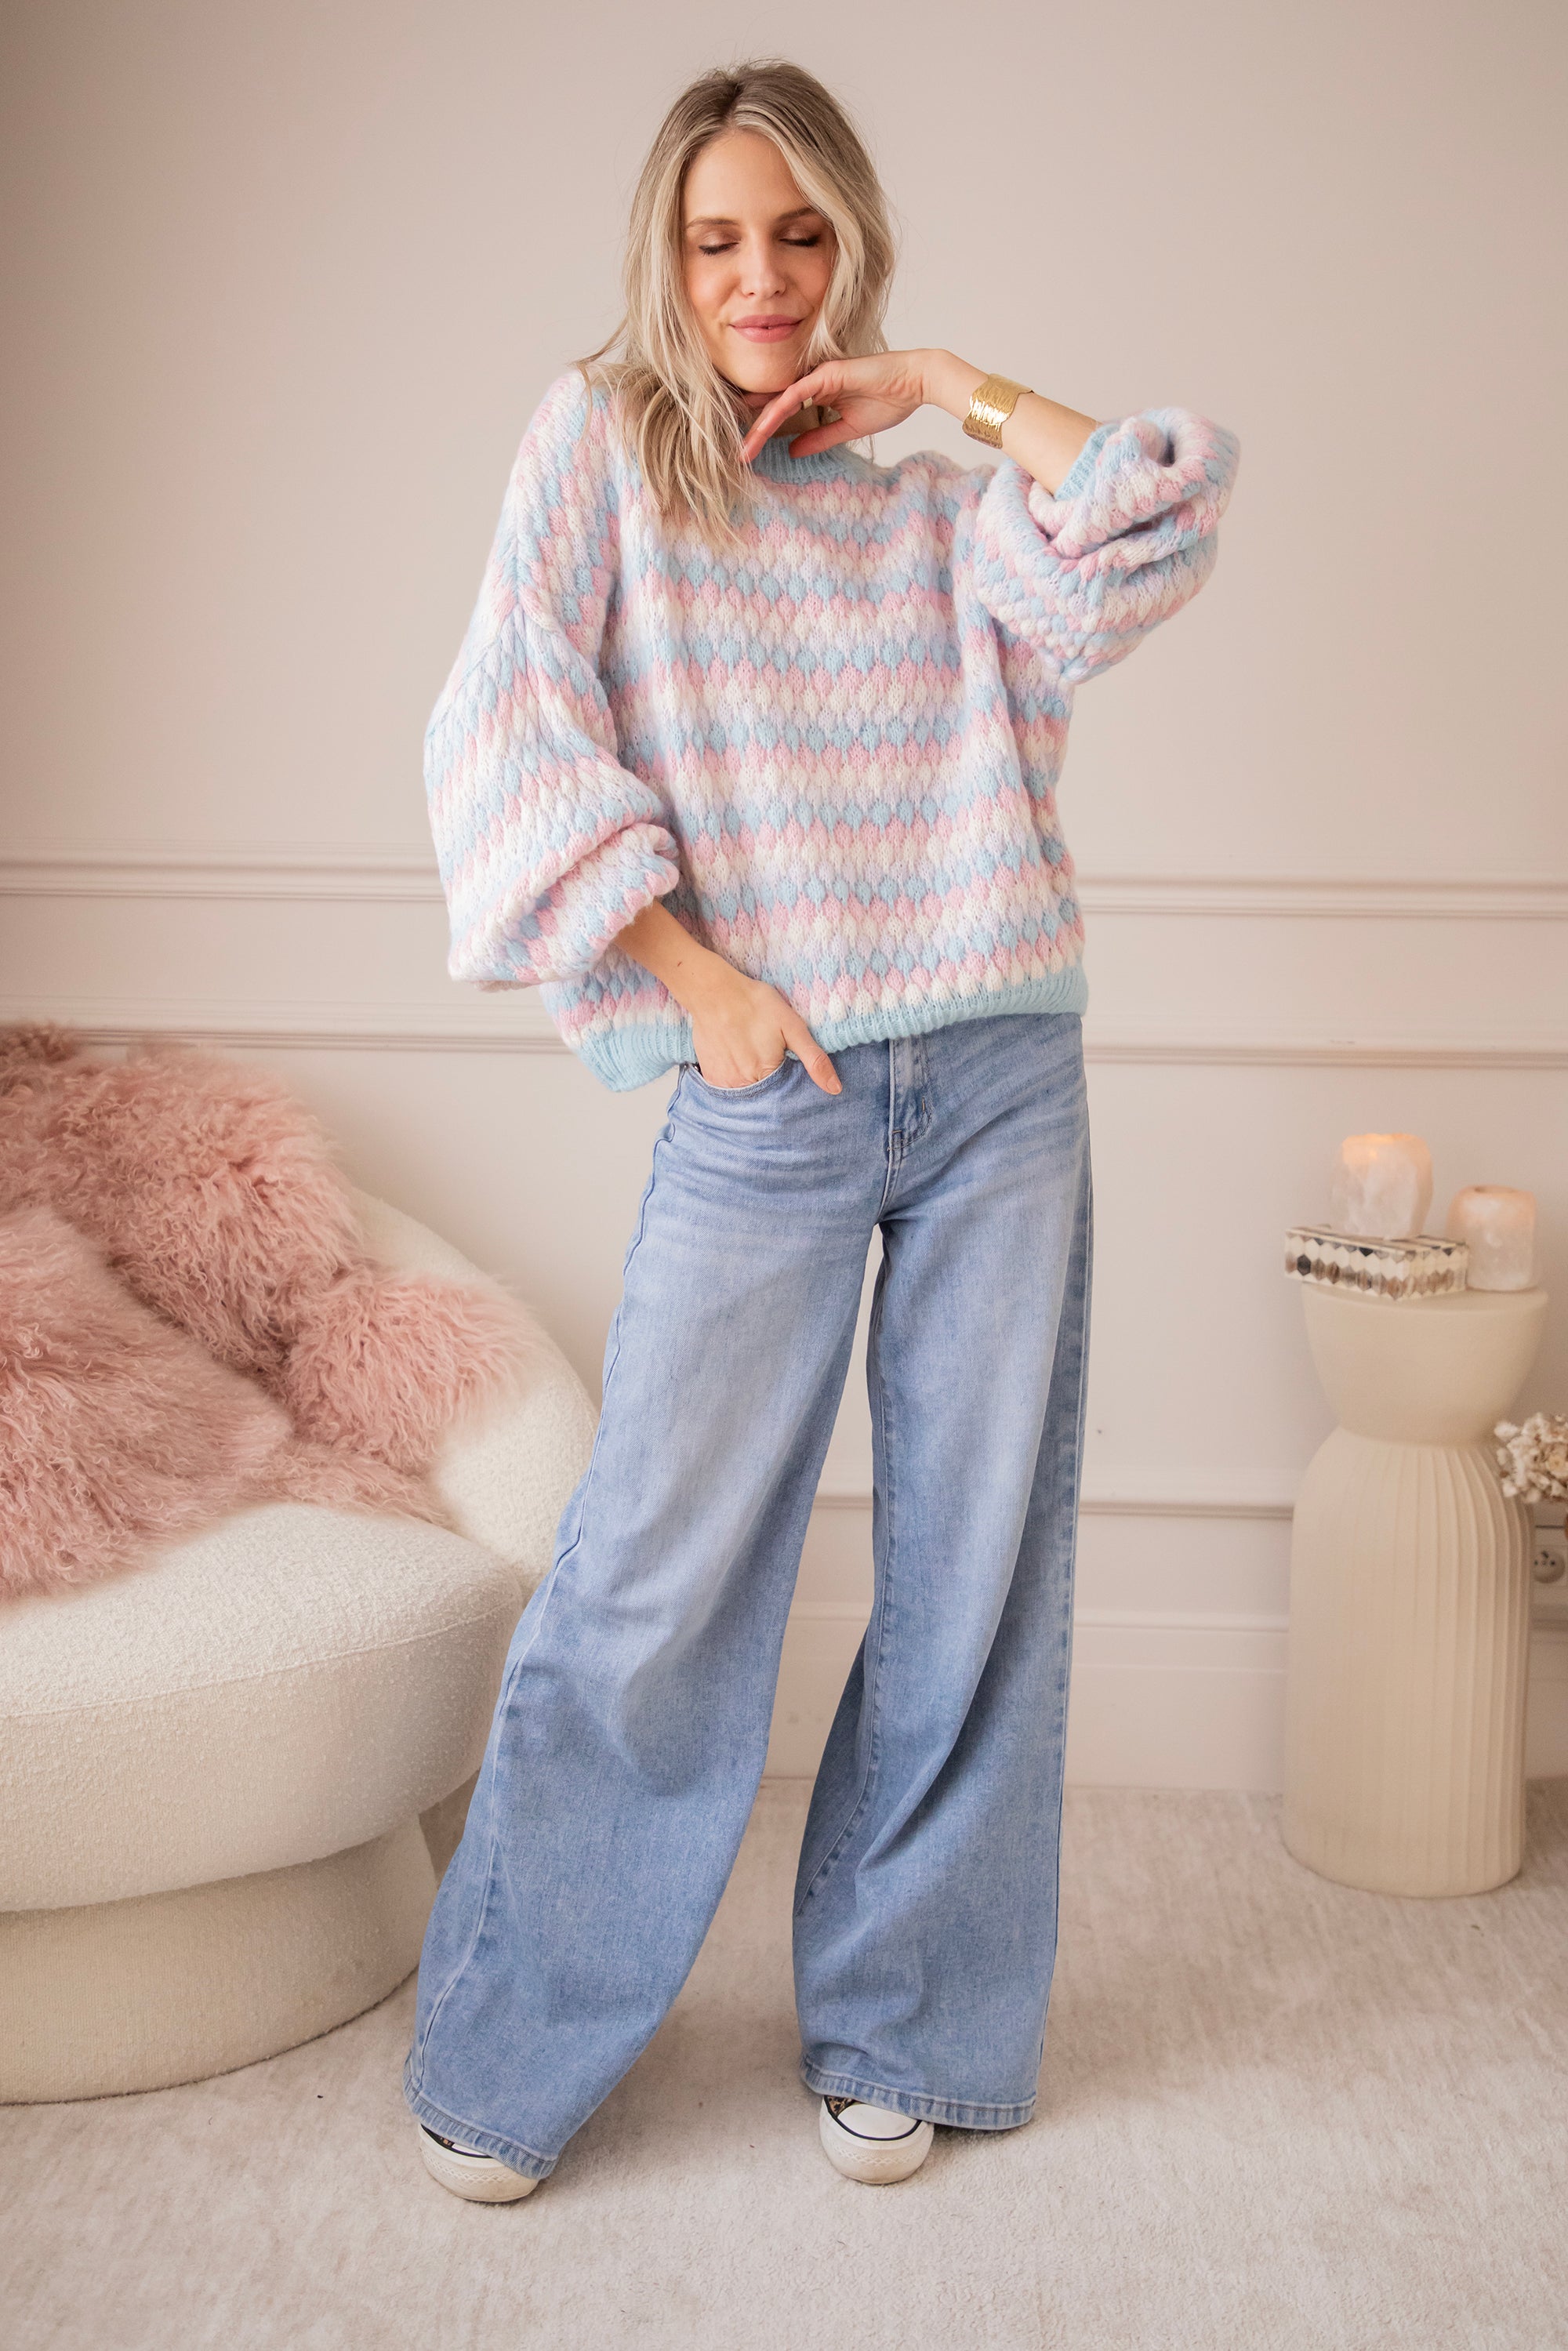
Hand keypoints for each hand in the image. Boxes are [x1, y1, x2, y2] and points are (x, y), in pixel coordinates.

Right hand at [688, 963, 840, 1094]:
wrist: (714, 992)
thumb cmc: (756, 1005)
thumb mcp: (792, 1027)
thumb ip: (814, 1059)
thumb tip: (835, 1089)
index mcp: (767, 1075)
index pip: (787, 1097)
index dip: (790, 1084)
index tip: (785, 1064)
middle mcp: (744, 1086)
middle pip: (765, 1098)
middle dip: (771, 1085)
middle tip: (766, 1056)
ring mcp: (724, 1083)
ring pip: (746, 1095)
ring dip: (753, 1084)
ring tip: (752, 1057)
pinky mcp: (710, 1076)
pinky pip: (727, 1088)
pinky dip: (735, 1080)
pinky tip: (738, 1059)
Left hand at [739, 350, 937, 462]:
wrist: (914, 383)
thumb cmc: (889, 400)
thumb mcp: (848, 429)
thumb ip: (820, 438)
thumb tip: (793, 451)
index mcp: (819, 394)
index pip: (784, 413)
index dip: (765, 432)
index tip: (750, 454)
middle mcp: (813, 383)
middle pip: (775, 408)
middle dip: (754, 432)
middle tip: (737, 456)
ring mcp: (818, 377)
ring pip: (779, 402)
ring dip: (759, 426)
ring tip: (743, 449)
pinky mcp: (825, 375)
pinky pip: (794, 394)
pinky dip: (777, 411)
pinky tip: (762, 429)